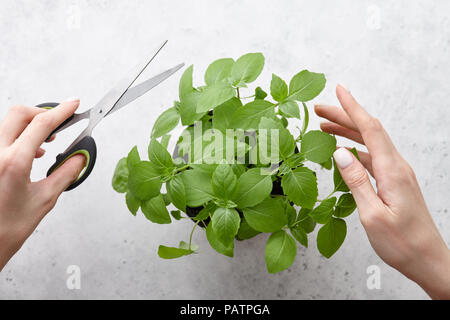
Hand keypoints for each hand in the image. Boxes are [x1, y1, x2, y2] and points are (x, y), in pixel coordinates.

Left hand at [0, 99, 85, 270]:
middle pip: (20, 114)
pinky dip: (20, 136)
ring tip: (48, 140)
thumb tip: (80, 157)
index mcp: (13, 163)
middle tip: (61, 122)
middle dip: (43, 113)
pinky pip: (3, 136)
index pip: (41, 125)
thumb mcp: (45, 199)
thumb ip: (66, 173)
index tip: (73, 105)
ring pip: (9, 123)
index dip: (61, 111)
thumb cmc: (8, 227)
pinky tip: (32, 151)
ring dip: (31, 125)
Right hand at [315, 85, 449, 298]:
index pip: (371, 129)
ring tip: (324, 127)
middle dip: (344, 116)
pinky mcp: (394, 181)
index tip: (339, 90)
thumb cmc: (402, 242)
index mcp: (392, 171)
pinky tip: (342, 152)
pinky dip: (355, 149)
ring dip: (348, 132)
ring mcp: (397, 173)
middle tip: (319, 110)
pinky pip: (373, 157)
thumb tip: (340, 153)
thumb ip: (356, 181)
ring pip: (370, 143)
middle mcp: (397, 166)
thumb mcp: (372, 214)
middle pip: (369, 131)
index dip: (353, 108)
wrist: (427, 258)